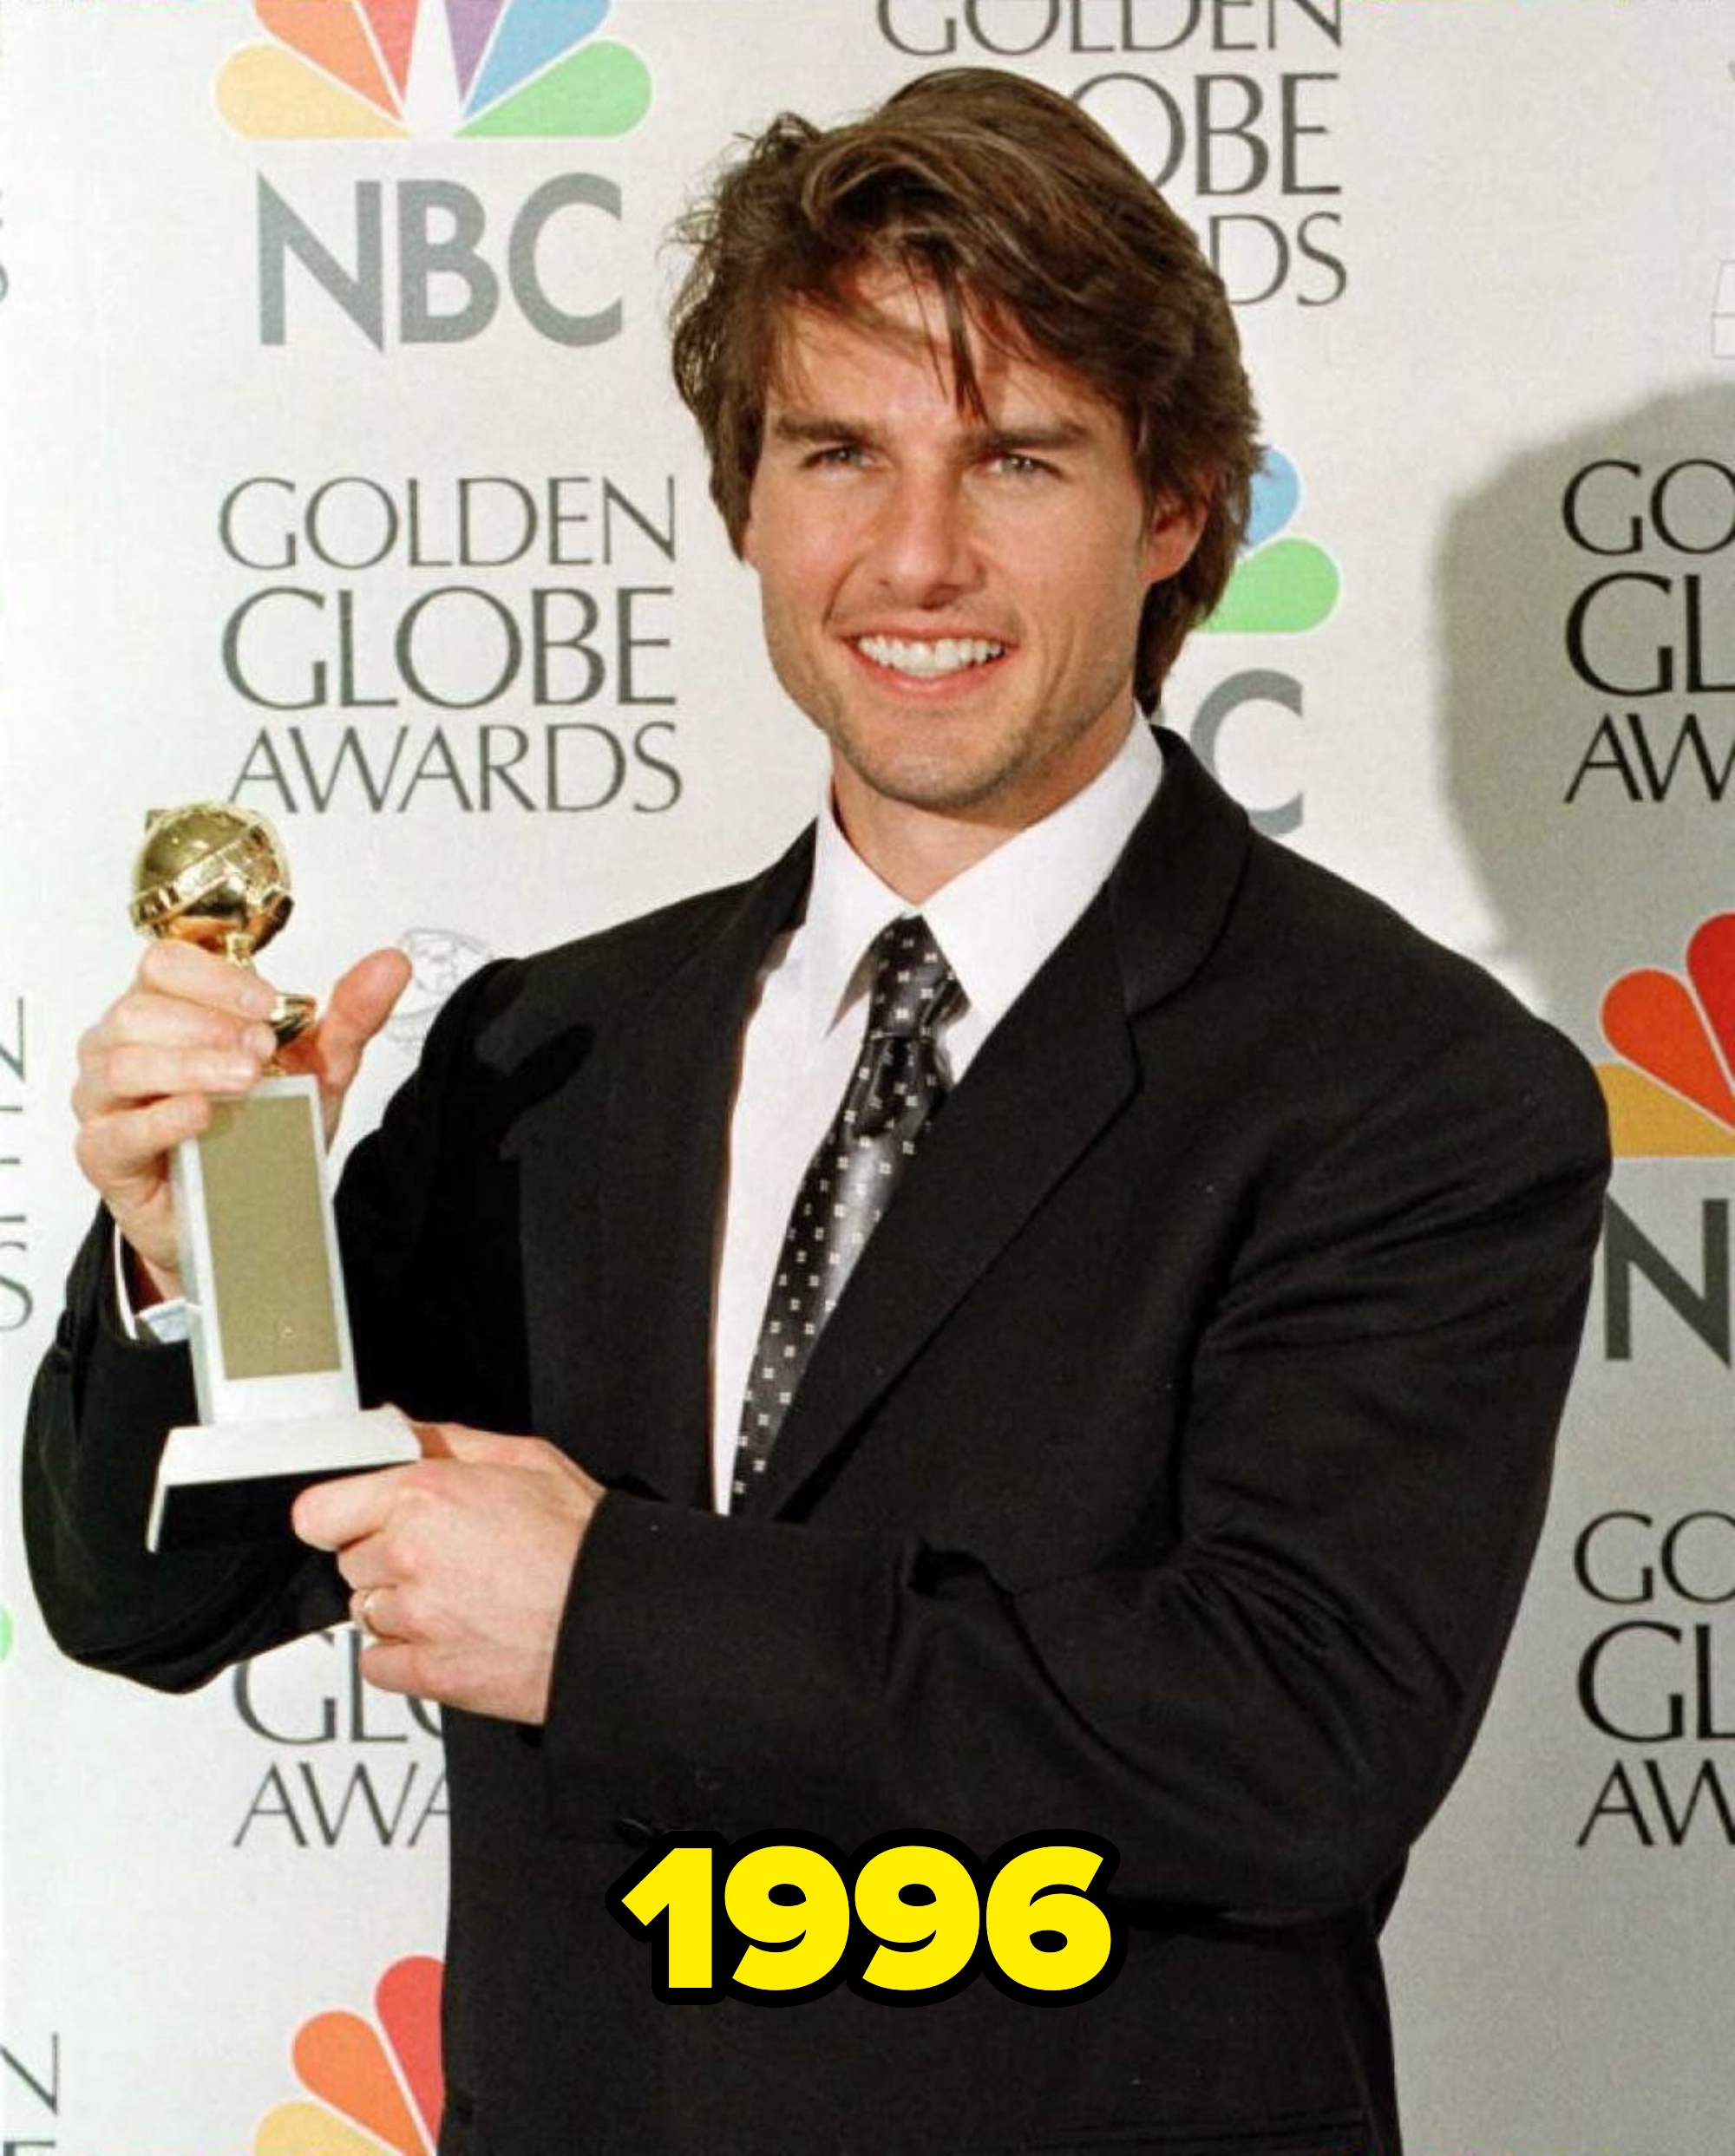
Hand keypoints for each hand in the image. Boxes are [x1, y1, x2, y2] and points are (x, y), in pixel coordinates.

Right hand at [72, 940, 409, 1297]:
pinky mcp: (103, 1153)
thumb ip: (351, 1017)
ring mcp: (106, 1098)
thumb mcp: (320, 1070)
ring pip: (124, 1063)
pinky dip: (161, 1118)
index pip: (165, 963)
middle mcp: (125, 1042)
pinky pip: (116, 1130)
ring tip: (244, 1080)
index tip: (269, 1005)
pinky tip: (201, 1115)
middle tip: (263, 1049)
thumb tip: (392, 963)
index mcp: (169, 1006)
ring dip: (189, 1065)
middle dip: (207, 1024)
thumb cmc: (266, 1128)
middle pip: (139, 1009)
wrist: (248, 1214)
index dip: (215, 978)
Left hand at [290, 1422, 605, 1724]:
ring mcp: (415, 1619)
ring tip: (456, 1596)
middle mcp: (410, 1556)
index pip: (318, 1512)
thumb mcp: (527, 1460)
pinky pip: (377, 1663)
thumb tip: (401, 1428)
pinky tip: (448, 1635)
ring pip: (365, 1611)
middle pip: (350, 1560)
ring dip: (398, 1605)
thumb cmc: (585, 1541)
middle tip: (441, 1555)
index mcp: (425, 1496)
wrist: (618, 1617)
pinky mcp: (427, 1673)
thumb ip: (449, 1440)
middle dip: (386, 1556)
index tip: (356, 1520)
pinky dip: (404, 1655)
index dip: (340, 1515)